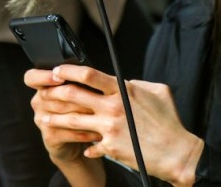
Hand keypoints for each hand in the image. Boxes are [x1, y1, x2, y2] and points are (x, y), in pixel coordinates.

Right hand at [25, 68, 102, 164]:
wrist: (71, 141)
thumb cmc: (76, 109)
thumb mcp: (74, 92)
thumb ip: (75, 83)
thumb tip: (89, 75)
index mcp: (42, 87)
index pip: (31, 77)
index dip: (44, 76)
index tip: (60, 78)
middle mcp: (38, 102)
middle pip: (56, 96)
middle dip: (80, 97)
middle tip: (99, 98)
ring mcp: (41, 120)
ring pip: (65, 114)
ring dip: (86, 114)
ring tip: (103, 114)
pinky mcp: (49, 137)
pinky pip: (69, 132)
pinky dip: (86, 132)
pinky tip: (98, 132)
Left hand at [39, 65, 203, 185]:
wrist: (176, 152)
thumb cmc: (169, 120)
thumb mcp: (156, 91)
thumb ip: (134, 83)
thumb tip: (121, 81)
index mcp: (123, 90)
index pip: (89, 75)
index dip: (69, 70)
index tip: (57, 70)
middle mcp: (113, 107)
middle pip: (73, 95)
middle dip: (54, 92)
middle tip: (44, 91)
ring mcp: (109, 128)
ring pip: (72, 119)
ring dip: (55, 116)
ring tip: (44, 115)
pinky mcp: (109, 147)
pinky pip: (88, 144)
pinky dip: (82, 143)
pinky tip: (75, 143)